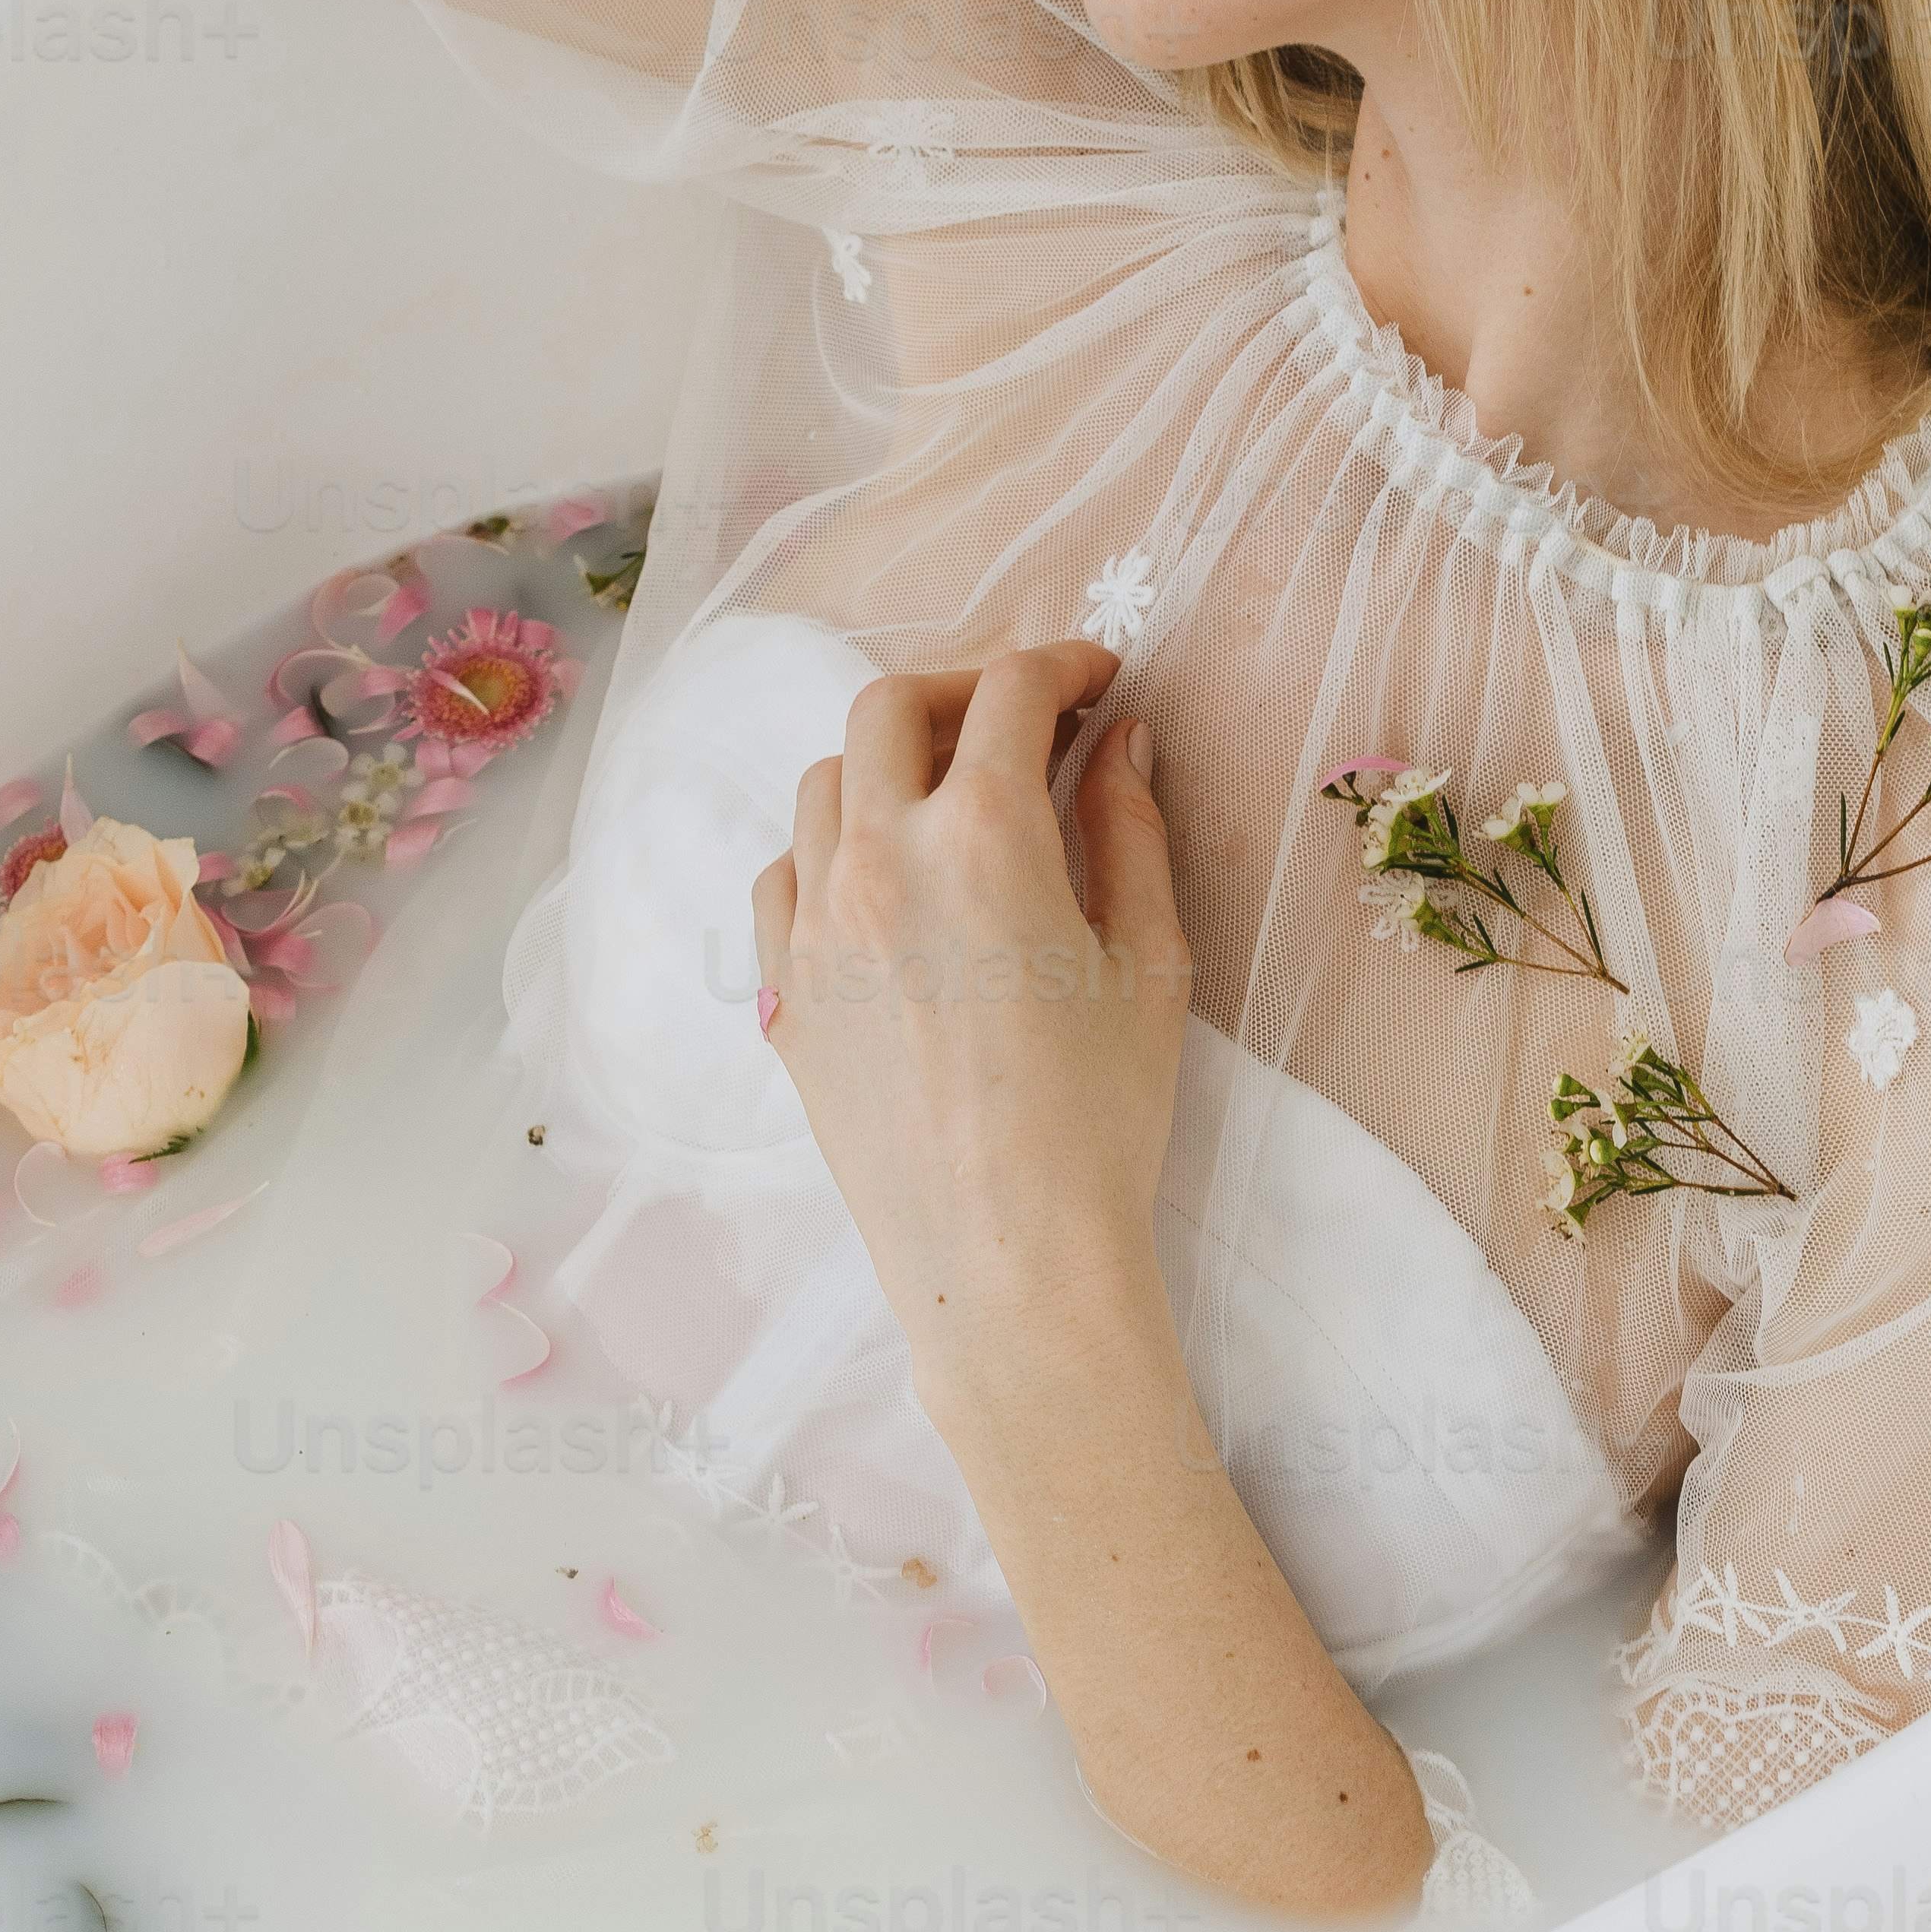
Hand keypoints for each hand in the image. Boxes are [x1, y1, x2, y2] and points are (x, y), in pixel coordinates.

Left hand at [749, 643, 1188, 1374]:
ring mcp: (814, 930)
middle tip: (1018, 724)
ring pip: (824, 788)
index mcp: (983, 837)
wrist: (1008, 1262)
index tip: (1097, 683)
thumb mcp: (1148, 963)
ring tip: (949, 804)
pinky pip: (782, 881)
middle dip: (960, 692)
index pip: (1010, 694)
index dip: (1062, 669)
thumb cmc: (1100, 1123)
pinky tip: (881, 886)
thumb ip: (1131, 833)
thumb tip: (1119, 745)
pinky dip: (830, 853)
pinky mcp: (783, 996)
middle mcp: (879, 861)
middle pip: (889, 709)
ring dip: (889, 769)